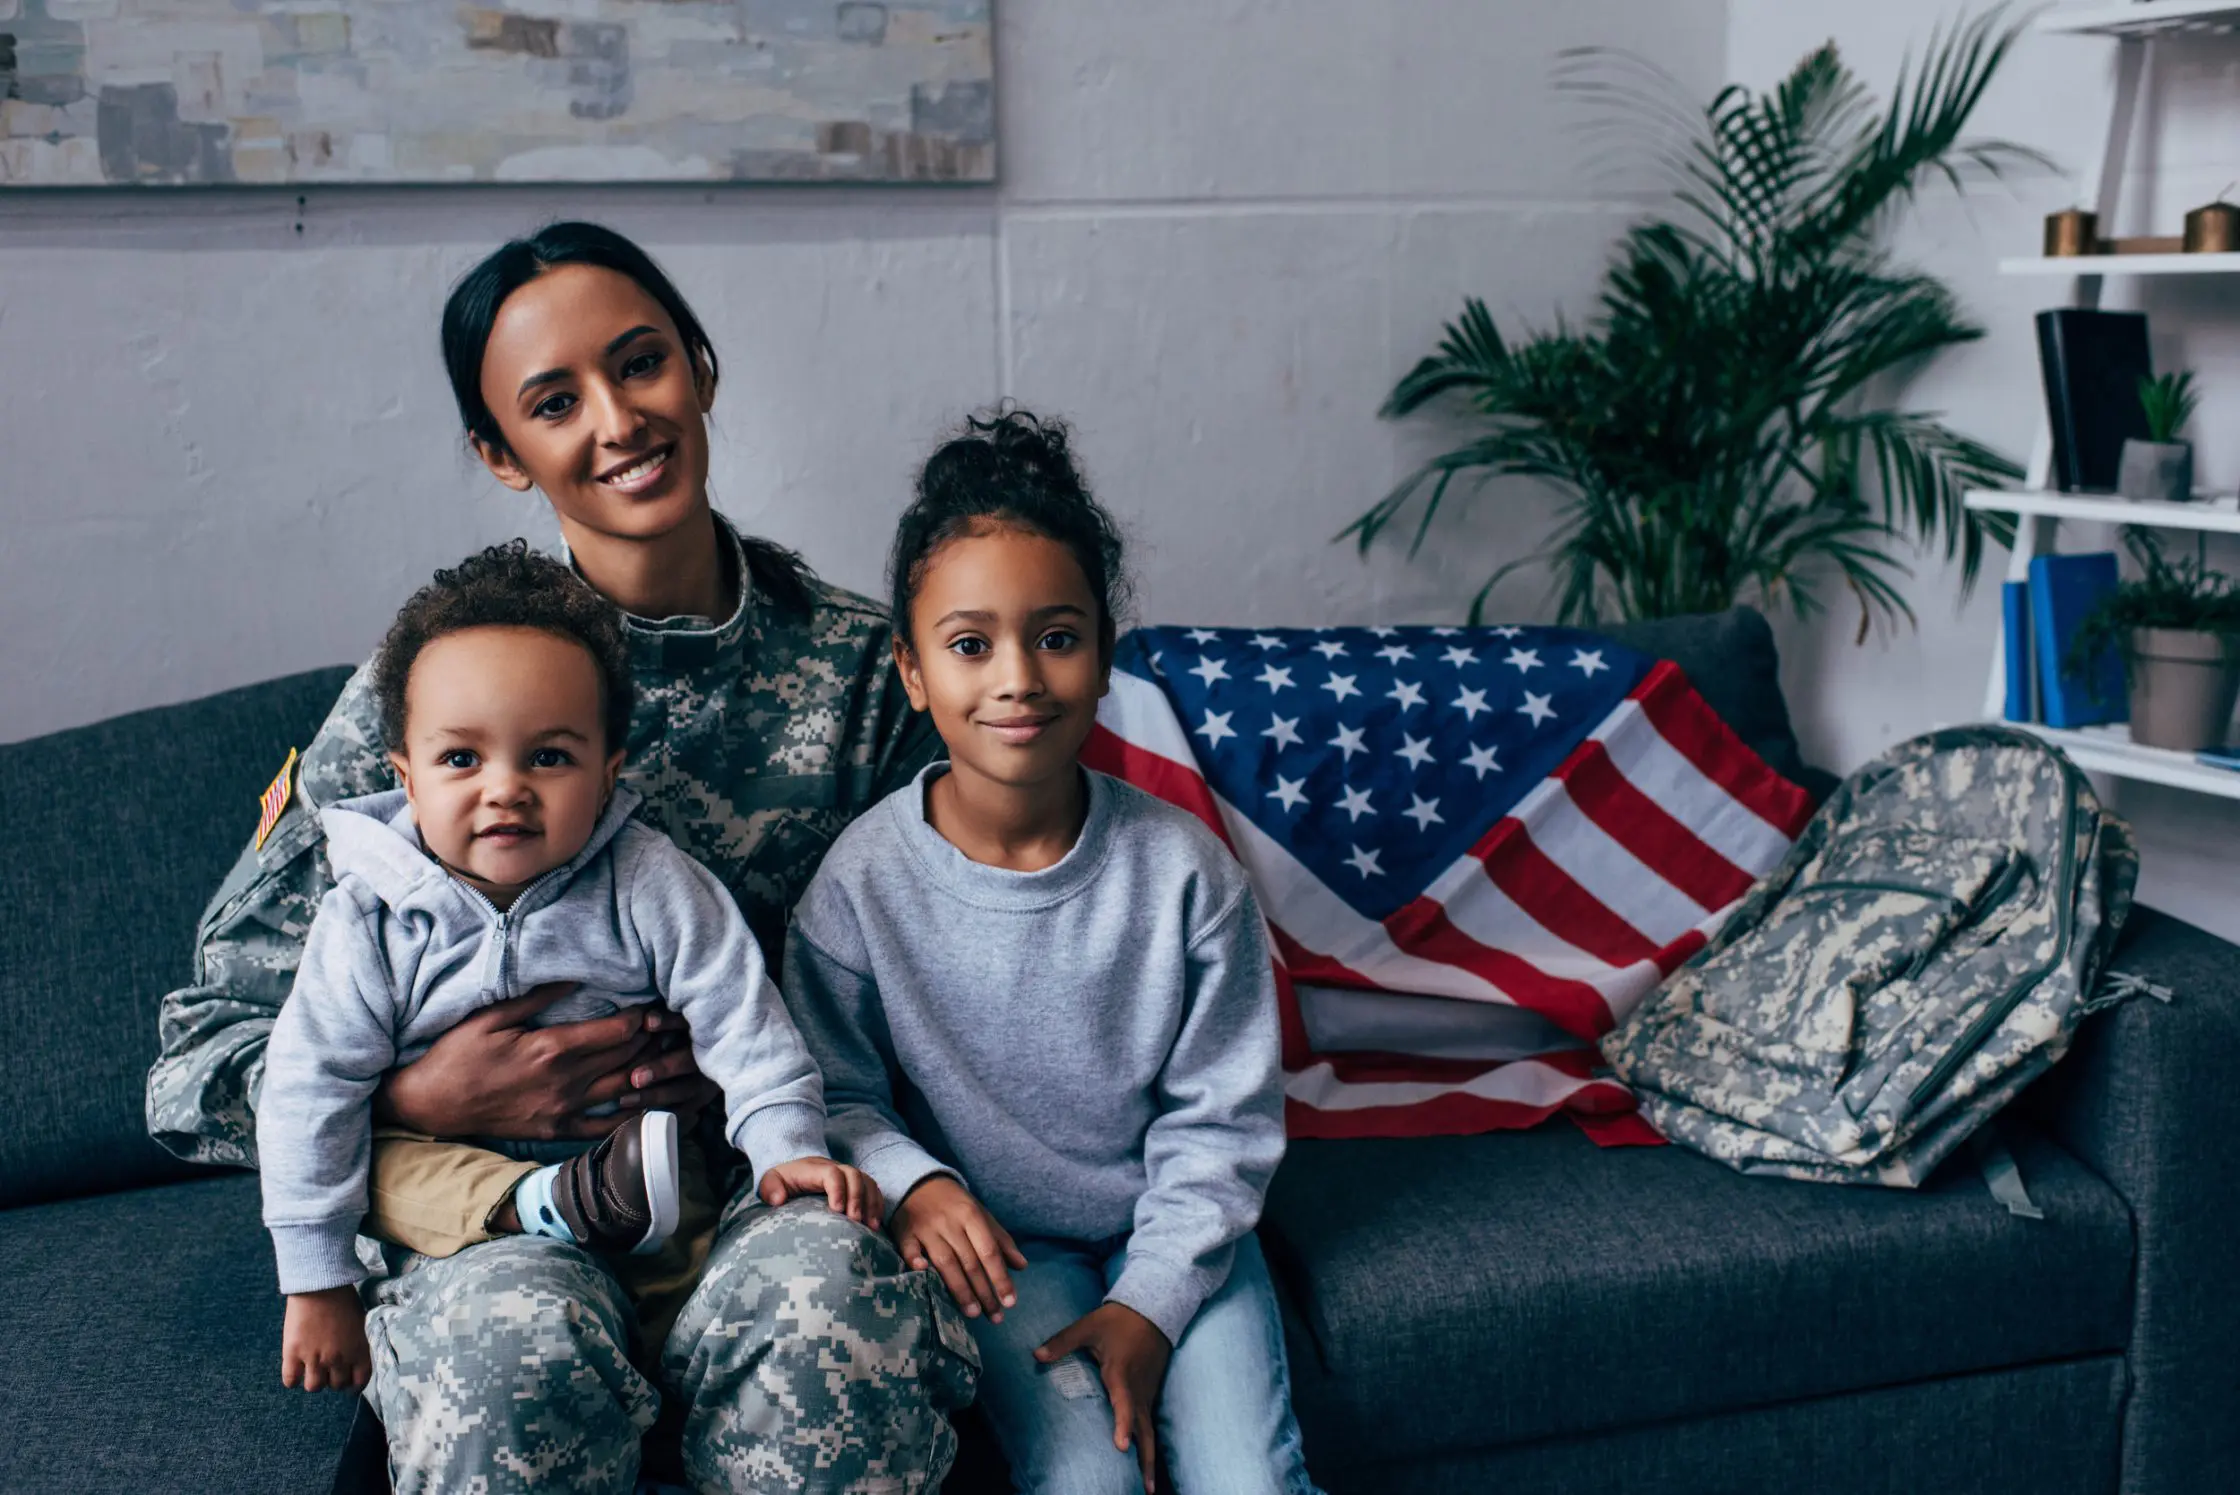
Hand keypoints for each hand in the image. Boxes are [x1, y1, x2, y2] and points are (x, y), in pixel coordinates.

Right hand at [282, 1286, 371, 1392]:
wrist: (320, 1284)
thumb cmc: (343, 1299)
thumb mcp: (360, 1323)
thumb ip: (357, 1345)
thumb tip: (352, 1361)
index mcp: (358, 1350)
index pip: (359, 1382)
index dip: (354, 1385)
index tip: (349, 1383)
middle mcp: (338, 1359)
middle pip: (336, 1385)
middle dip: (334, 1379)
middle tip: (329, 1369)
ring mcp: (314, 1358)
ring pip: (314, 1387)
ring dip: (314, 1380)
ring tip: (311, 1368)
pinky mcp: (293, 1354)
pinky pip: (290, 1381)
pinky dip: (292, 1378)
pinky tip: (295, 1369)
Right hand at [372, 984, 717, 1141]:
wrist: (430, 1105)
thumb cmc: (456, 1055)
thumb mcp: (492, 1016)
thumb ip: (537, 996)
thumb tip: (576, 976)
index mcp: (551, 1049)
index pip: (616, 1032)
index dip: (645, 1018)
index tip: (661, 1005)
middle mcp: (565, 1082)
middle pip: (628, 1059)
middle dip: (658, 1042)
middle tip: (682, 1028)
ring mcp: (563, 1110)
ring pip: (625, 1091)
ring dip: (654, 1075)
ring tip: (678, 1061)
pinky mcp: (557, 1130)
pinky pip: (606, 1127)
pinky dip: (634, 1116)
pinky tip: (655, 1106)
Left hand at [758, 1156, 883, 1227]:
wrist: (792, 1170)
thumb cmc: (781, 1181)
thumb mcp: (769, 1182)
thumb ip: (771, 1189)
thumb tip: (779, 1199)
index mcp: (814, 1168)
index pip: (832, 1173)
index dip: (838, 1189)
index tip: (837, 1210)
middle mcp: (834, 1168)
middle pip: (854, 1175)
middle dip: (858, 1198)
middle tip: (856, 1221)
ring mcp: (846, 1175)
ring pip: (867, 1181)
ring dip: (871, 1203)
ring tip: (872, 1226)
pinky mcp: (854, 1184)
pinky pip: (872, 1189)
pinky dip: (877, 1204)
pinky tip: (876, 1222)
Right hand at [887, 1175, 1025, 1322]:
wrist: (919, 1182)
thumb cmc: (955, 1204)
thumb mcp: (981, 1214)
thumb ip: (1000, 1240)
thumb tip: (1021, 1266)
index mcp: (971, 1216)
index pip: (989, 1252)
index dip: (1000, 1278)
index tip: (1010, 1302)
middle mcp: (950, 1223)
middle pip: (969, 1262)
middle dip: (983, 1292)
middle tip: (994, 1316)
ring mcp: (926, 1228)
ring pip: (945, 1262)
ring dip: (959, 1289)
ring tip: (972, 1313)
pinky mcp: (905, 1233)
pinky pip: (909, 1249)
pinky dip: (914, 1261)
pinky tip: (923, 1274)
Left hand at [1037, 1303, 1172, 1491]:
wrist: (1152, 1310)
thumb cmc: (1117, 1320)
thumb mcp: (1088, 1326)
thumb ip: (1062, 1342)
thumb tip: (1035, 1356)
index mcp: (1121, 1374)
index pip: (1123, 1404)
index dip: (1123, 1426)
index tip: (1121, 1447)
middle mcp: (1137, 1389)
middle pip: (1143, 1429)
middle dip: (1144, 1459)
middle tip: (1146, 1489)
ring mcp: (1147, 1392)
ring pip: (1150, 1430)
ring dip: (1149, 1458)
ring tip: (1149, 1487)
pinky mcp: (1150, 1392)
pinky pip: (1150, 1423)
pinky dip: (1149, 1444)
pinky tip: (1146, 1462)